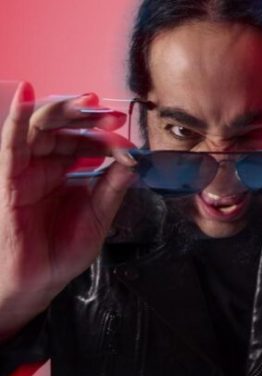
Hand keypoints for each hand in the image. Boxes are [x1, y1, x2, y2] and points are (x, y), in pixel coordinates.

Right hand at [0, 82, 135, 335]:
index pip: (87, 142)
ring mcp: (28, 170)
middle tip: (111, 116)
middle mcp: (48, 165)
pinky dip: (18, 117)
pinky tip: (27, 93)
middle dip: (88, 117)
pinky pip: (11, 143)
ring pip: (41, 127)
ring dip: (64, 111)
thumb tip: (134, 160)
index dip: (106, 136)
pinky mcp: (11, 179)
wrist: (40, 279)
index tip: (126, 137)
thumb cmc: (66, 248)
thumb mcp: (100, 214)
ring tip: (88, 103)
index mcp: (69, 172)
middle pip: (64, 127)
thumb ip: (113, 186)